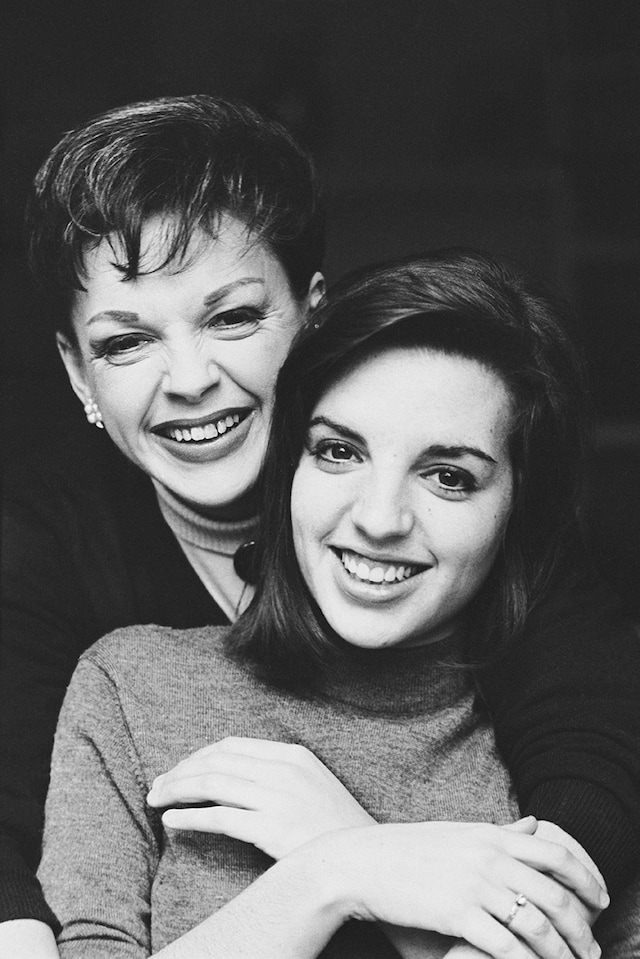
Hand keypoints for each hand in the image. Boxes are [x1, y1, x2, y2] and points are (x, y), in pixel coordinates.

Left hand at [147, 736, 374, 858]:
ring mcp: (278, 798)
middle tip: (157, 785)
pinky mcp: (271, 828)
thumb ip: (280, 773)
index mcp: (293, 755)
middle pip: (217, 760)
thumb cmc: (335, 828)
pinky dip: (190, 816)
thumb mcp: (312, 785)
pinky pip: (219, 816)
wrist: (364, 859)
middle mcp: (284, 770)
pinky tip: (172, 820)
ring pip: (212, 783)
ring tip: (155, 799)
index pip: (232, 745)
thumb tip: (236, 773)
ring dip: (177, 790)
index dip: (198, 755)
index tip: (179, 769)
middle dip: (180, 771)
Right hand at [313, 820, 605, 958]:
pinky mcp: (458, 915)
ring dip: (563, 951)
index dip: (586, 877)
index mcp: (491, 835)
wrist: (361, 864)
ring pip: (539, 924)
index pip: (556, 853)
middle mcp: (489, 857)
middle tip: (593, 948)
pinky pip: (507, 946)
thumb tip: (534, 825)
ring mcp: (474, 885)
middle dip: (582, 927)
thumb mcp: (458, 833)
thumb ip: (499, 832)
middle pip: (556, 893)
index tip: (600, 899)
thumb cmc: (408, 851)